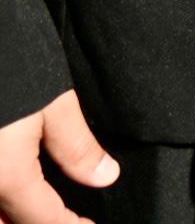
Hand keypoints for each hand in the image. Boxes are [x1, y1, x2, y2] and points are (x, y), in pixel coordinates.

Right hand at [0, 92, 118, 223]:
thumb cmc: (8, 66)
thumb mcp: (53, 101)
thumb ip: (77, 145)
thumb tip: (105, 176)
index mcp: (6, 175)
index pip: (42, 220)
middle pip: (7, 222)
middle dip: (36, 223)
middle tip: (65, 217)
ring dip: (12, 214)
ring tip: (42, 205)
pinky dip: (1, 201)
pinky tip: (15, 185)